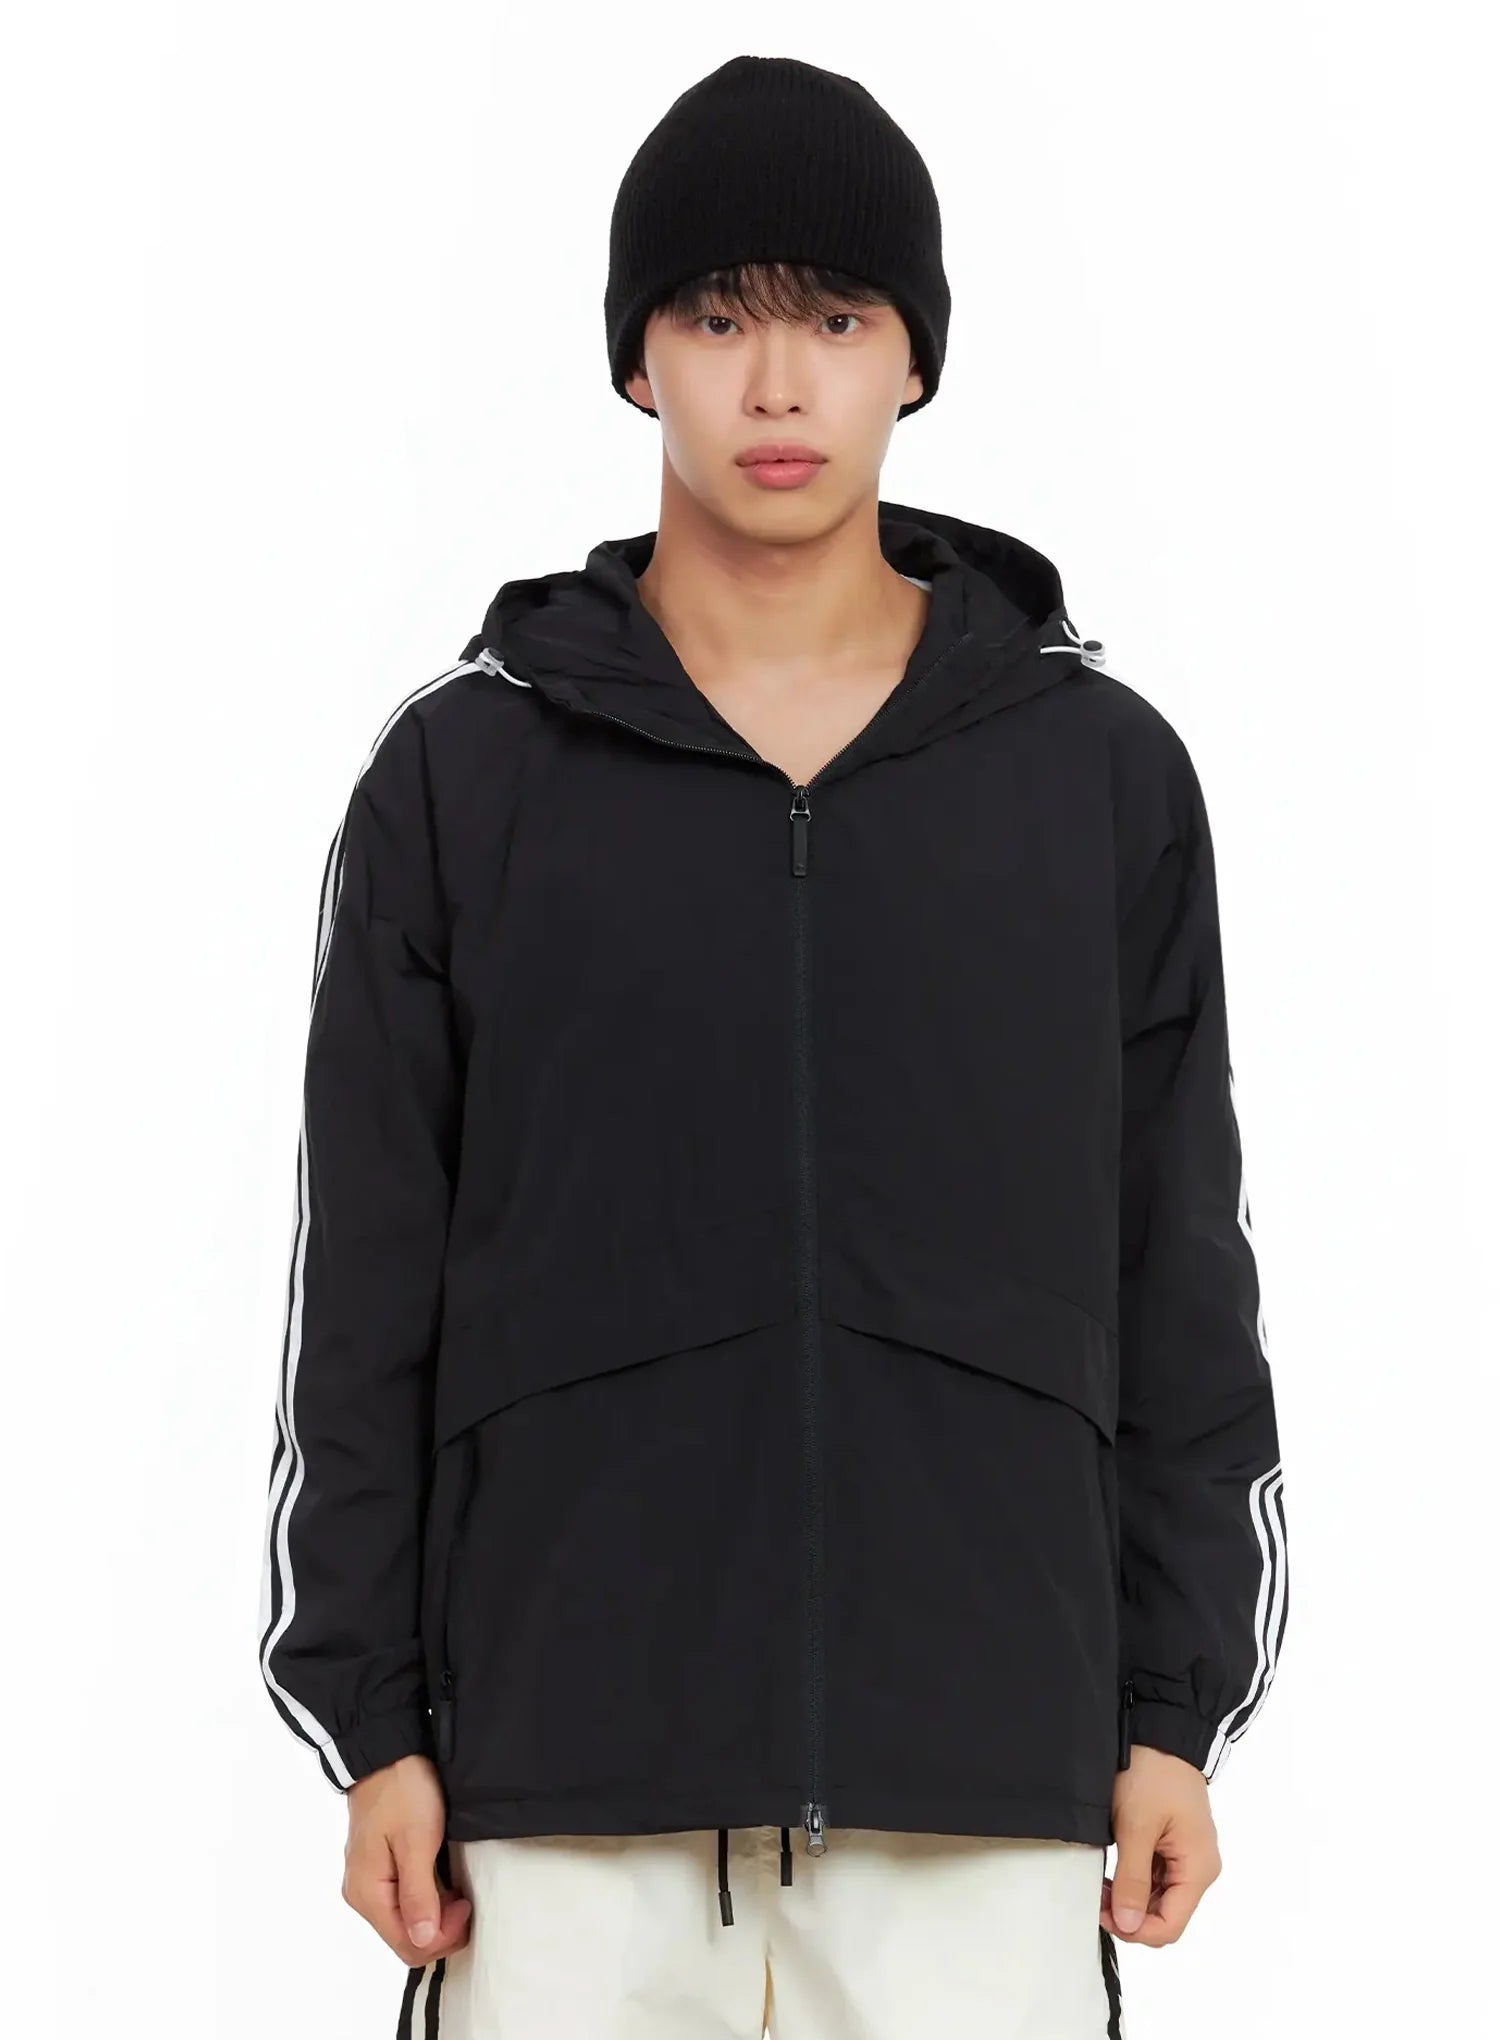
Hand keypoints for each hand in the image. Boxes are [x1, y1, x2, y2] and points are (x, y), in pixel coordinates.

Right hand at [343, 1753, 471, 1964]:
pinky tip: (443, 1880)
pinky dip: (427, 1898)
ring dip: (435, 1914)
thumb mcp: (417, 1841)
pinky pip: (403, 1899)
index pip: (406, 1945)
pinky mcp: (379, 1867)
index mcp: (367, 1893)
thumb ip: (418, 1894)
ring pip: (405, 1919)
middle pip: (404, 1936)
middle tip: (465, 1900)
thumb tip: (422, 1940)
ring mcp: (369, 1881)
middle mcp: (363, 1894)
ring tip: (457, 1890)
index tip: (464, 1908)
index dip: (441, 1937)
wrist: (388, 1752)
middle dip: (440, 1929)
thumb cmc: (401, 1790)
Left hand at [1100, 1744, 1220, 1945]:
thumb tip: (1129, 1924)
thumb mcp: (1136, 1827)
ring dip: (1129, 1898)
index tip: (1103, 1913)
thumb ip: (1133, 1880)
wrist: (1161, 1731)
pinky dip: (1133, 1880)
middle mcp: (1198, 1868)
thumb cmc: (1153, 1772)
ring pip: (1158, 1899)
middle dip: (1130, 1914)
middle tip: (1096, 1897)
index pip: (1170, 1926)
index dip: (1136, 1930)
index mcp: (1198, 1868)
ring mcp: (1186, 1856)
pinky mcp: (1173, 1845)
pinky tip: (1112, 1869)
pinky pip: (1155, 1878)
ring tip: (1100, 1882)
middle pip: (1165, 1915)